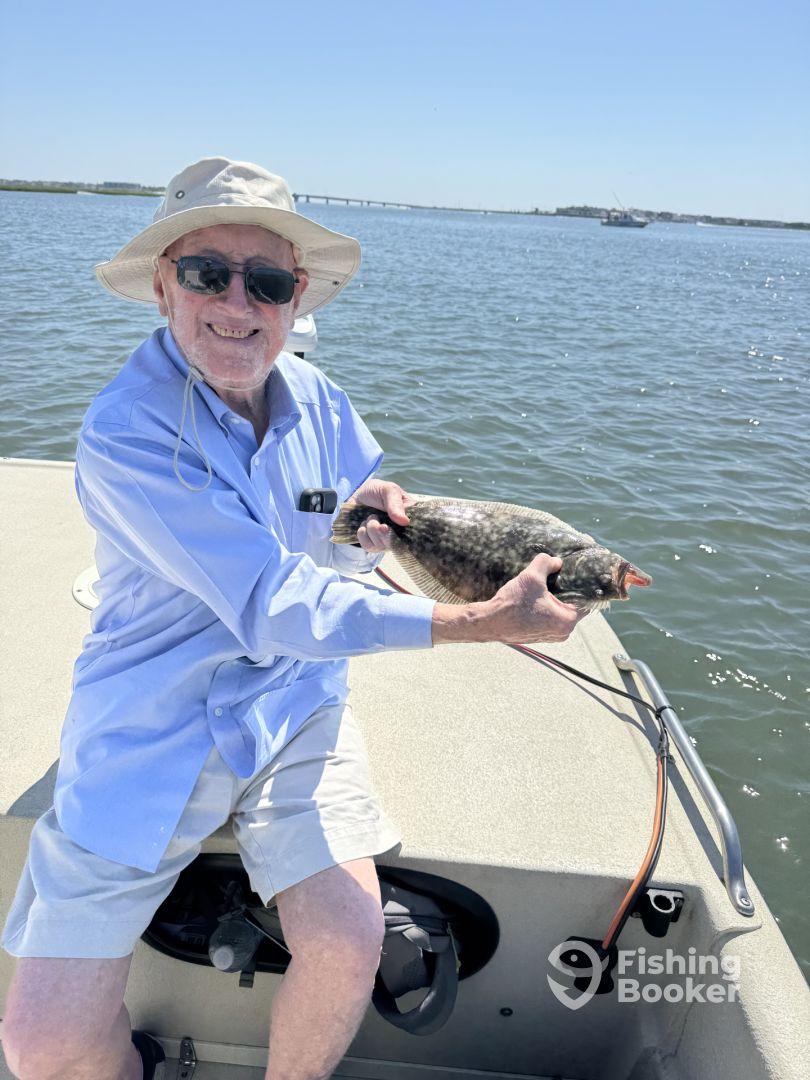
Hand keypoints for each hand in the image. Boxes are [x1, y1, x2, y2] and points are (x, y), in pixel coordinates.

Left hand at [350, 479, 412, 553]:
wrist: (358, 496)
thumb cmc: (377, 492)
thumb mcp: (388, 490)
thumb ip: (396, 503)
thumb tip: (405, 522)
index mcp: (410, 518)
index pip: (416, 532)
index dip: (405, 530)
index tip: (392, 523)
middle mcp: (401, 533)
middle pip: (397, 543)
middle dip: (384, 531)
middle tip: (377, 518)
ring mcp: (387, 540)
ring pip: (381, 545)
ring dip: (372, 528)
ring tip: (371, 516)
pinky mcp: (373, 545)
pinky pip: (368, 546)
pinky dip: (363, 534)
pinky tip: (363, 525)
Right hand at [431, 554, 583, 644]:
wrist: (489, 623)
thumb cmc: (511, 604)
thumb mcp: (530, 577)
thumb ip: (546, 563)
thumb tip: (556, 561)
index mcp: (566, 620)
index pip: (586, 601)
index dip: (582, 586)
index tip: (576, 575)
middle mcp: (562, 632)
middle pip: (573, 607)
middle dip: (566, 592)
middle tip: (557, 577)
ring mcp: (550, 637)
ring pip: (560, 613)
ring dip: (554, 601)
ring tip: (544, 587)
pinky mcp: (539, 637)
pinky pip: (549, 619)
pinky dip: (545, 609)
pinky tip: (534, 599)